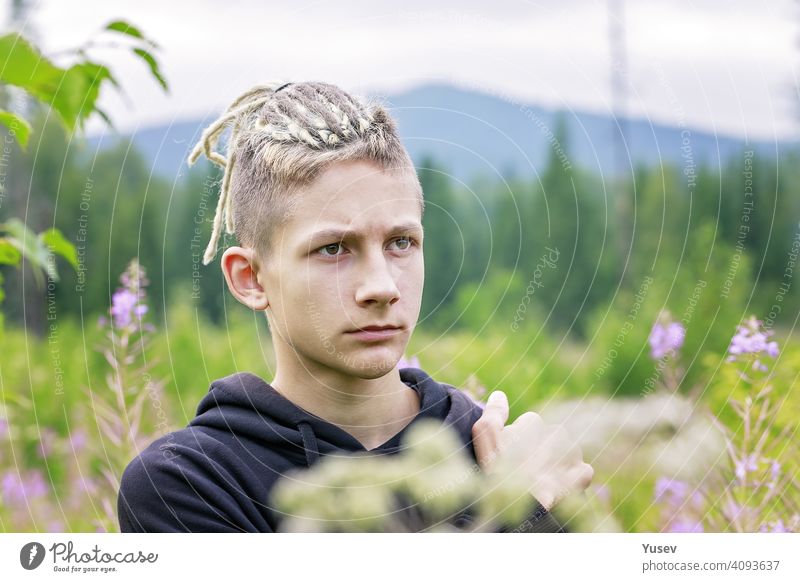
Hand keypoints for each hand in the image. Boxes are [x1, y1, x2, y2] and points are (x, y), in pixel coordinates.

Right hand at [472, 390, 593, 509]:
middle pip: (552, 438)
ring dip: (561, 464)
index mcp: (532, 423)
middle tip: (527, 474)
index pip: (531, 425)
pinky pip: (583, 471)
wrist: (517, 513)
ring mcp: (571, 453)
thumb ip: (492, 416)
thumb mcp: (485, 441)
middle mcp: (555, 432)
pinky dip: (575, 480)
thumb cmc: (496, 477)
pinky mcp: (582, 474)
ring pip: (569, 452)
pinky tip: (560, 489)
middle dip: (542, 453)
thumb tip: (499, 394)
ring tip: (545, 482)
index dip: (520, 444)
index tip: (512, 461)